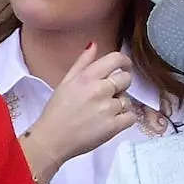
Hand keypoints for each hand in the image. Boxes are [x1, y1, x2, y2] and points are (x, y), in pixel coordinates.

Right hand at [22, 43, 136, 183]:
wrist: (52, 139)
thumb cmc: (57, 111)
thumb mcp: (66, 82)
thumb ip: (82, 63)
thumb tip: (94, 44)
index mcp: (86, 77)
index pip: (116, 59)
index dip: (125, 62)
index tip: (125, 66)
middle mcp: (99, 90)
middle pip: (126, 79)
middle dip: (120, 86)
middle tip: (106, 96)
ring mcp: (108, 108)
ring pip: (127, 100)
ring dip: (119, 105)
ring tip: (100, 112)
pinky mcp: (115, 125)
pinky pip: (132, 116)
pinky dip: (124, 119)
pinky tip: (108, 122)